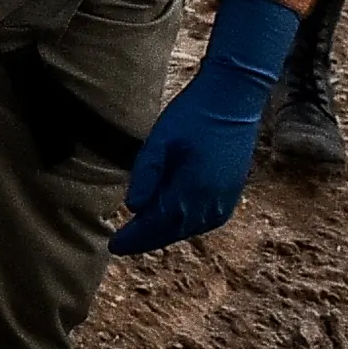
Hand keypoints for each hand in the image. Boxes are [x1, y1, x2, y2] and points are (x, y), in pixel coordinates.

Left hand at [112, 0, 297, 253]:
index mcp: (190, 193)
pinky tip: (170, 218)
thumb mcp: (161, 140)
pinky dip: (183, 224)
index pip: (155, 226)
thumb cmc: (193, 115)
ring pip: (188, 228)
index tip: (113, 246)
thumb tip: (132, 208)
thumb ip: (146, 174)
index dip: (134, 239)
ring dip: (164, 232)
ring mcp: (224, 203)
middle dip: (146, 239)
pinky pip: (202, 220)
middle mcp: (210, 206)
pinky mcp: (231, 196)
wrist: (234, 101)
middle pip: (171, 231)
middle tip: (121, 244)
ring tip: (141, 233)